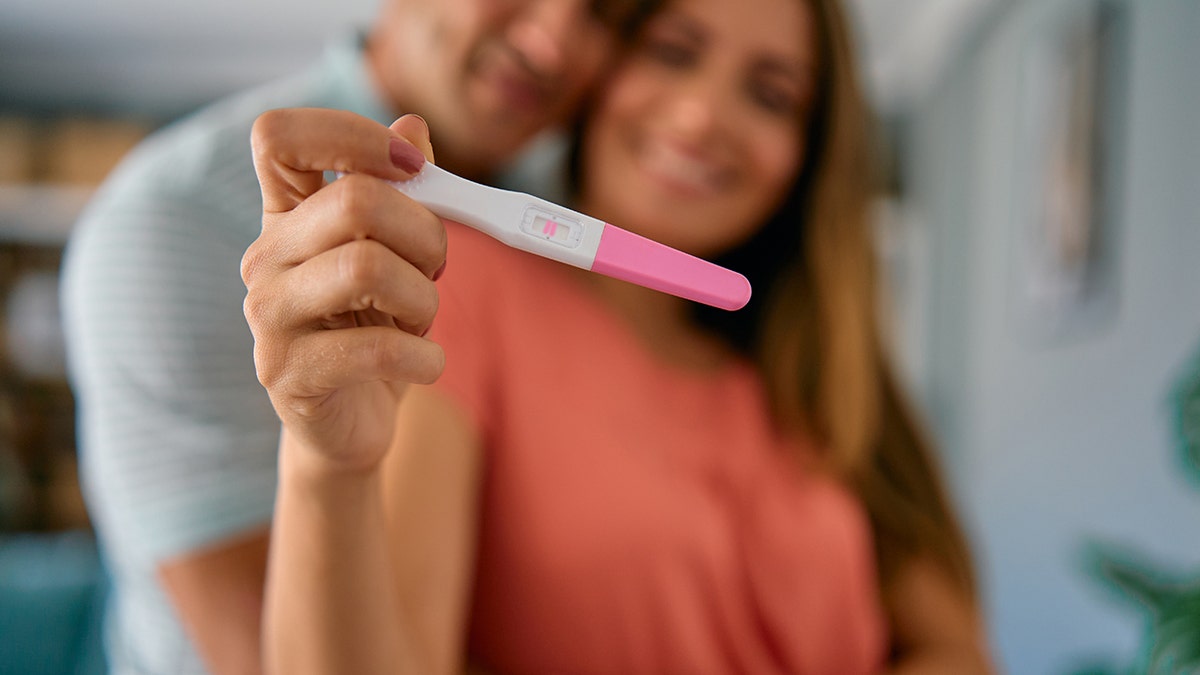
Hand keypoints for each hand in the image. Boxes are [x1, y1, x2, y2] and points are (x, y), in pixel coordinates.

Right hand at [243, 109, 445, 470]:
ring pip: (367, 267)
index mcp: (287, 215)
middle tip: (437, 268)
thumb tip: (412, 127)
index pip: (278, 135)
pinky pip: (375, 347)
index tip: (411, 167)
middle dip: (424, 232)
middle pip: (354, 200)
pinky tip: (427, 365)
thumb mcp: (396, 256)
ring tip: (424, 322)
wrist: (351, 422)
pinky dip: (424, 356)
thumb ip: (400, 192)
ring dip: (425, 297)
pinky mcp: (288, 373)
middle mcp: (266, 257)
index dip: (350, 134)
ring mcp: (269, 316)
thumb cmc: (375, 328)